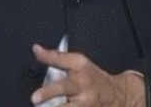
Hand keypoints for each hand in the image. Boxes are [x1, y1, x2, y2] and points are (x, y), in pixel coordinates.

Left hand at [30, 44, 145, 106]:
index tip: (34, 97)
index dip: (47, 91)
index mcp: (79, 82)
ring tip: (42, 106)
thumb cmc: (93, 77)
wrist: (116, 95)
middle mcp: (82, 99)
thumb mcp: (78, 62)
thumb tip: (36, 49)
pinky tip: (52, 106)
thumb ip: (56, 57)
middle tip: (36, 101)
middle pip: (64, 105)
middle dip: (50, 103)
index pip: (62, 85)